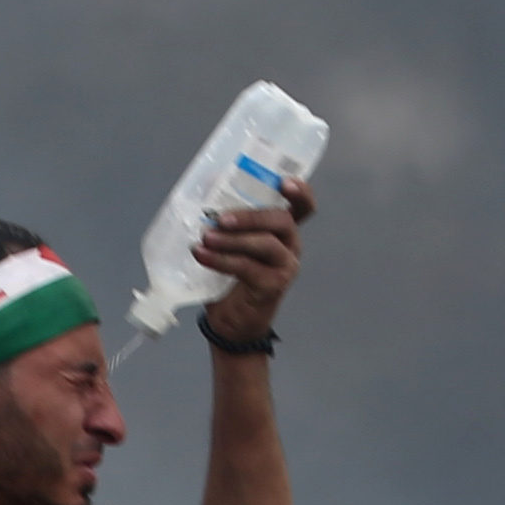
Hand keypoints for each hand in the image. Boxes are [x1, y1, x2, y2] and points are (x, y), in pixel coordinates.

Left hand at [191, 175, 312, 347]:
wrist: (232, 322)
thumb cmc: (229, 277)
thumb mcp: (227, 243)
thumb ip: (223, 218)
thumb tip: (203, 185)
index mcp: (282, 229)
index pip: (302, 205)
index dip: (300, 191)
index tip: (284, 181)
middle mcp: (290, 244)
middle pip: (281, 220)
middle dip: (250, 216)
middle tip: (220, 218)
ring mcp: (285, 265)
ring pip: (265, 243)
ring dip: (231, 239)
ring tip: (205, 238)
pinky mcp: (274, 285)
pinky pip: (248, 267)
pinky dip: (222, 261)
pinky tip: (202, 256)